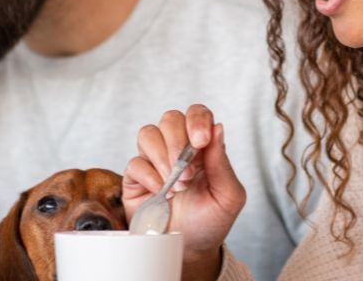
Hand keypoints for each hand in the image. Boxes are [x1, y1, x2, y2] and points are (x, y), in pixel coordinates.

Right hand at [122, 104, 245, 280]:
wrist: (189, 249)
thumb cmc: (210, 221)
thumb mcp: (228, 196)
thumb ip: (222, 163)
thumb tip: (218, 127)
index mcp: (202, 147)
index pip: (197, 114)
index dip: (197, 120)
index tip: (201, 141)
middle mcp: (177, 148)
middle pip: (170, 118)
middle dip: (178, 142)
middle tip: (187, 172)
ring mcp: (154, 161)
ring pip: (148, 133)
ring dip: (163, 158)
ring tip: (176, 186)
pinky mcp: (136, 178)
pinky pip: (135, 162)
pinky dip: (149, 176)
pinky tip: (161, 193)